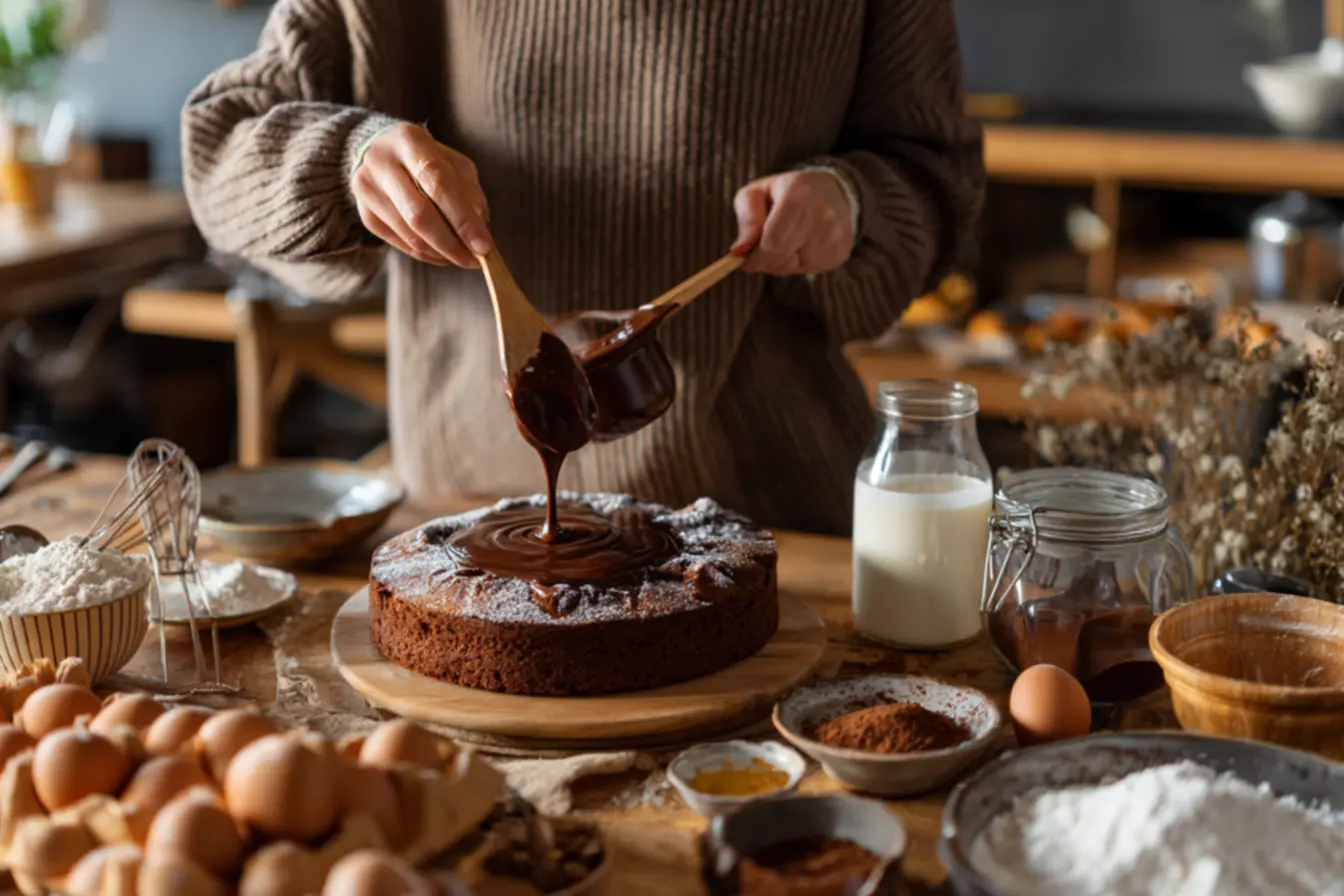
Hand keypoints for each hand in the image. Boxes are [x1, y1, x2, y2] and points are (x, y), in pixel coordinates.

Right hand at [352, 122, 492, 267]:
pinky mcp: (365, 214)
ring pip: (409, 234)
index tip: (484, 246)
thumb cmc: (427, 159)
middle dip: (452, 244)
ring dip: (442, 253)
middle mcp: (381, 162)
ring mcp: (368, 189)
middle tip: (475, 260)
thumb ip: (469, 191)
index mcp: (409, 140)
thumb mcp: (453, 162)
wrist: (380, 153)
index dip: (463, 219)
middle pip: (419, 214)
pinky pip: (400, 243)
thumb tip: (479, 229)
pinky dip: (427, 254)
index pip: (439, 183)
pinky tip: (443, 254)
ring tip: (463, 257)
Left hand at [731, 170, 854, 275]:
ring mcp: (835, 235)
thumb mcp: (758, 191)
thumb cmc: (788, 191)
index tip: (744, 259)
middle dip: (764, 262)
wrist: (834, 191)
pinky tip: (799, 248)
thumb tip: (740, 249)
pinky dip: (798, 265)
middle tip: (758, 255)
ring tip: (782, 245)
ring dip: (780, 263)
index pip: (772, 241)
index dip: (755, 257)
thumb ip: (746, 217)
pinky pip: (810, 270)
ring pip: (794, 267)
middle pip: (782, 257)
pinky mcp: (840, 251)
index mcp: (798, 194)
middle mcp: (822, 215)